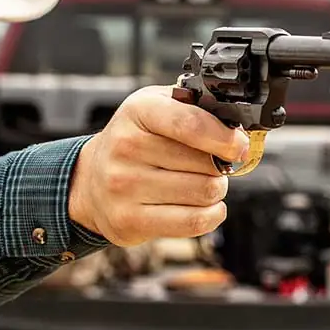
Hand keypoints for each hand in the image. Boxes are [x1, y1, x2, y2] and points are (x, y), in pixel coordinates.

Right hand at [68, 85, 250, 246]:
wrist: (90, 181)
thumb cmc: (133, 142)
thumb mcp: (156, 108)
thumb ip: (194, 108)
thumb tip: (237, 128)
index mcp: (138, 111)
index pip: (190, 123)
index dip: (224, 137)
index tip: (239, 146)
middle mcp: (126, 147)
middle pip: (205, 164)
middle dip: (220, 166)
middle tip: (210, 165)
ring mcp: (124, 186)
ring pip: (203, 192)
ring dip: (215, 190)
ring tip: (201, 183)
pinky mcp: (129, 220)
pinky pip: (192, 221)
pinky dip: (211, 214)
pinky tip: (206, 206)